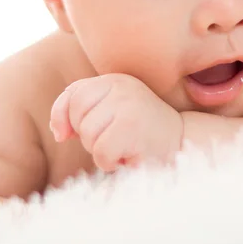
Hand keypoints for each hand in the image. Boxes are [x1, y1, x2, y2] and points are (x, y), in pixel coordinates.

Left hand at [50, 74, 183, 171]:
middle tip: (112, 139)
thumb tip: (59, 131)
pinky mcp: (132, 127)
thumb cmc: (140, 132)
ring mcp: (128, 105)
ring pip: (88, 134)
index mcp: (114, 80)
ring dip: (100, 151)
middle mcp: (121, 87)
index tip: (69, 134)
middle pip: (78, 114)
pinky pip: (101, 152)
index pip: (73, 95)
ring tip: (123, 147)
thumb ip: (81, 110)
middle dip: (87, 136)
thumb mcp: (111, 112)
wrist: (183, 144)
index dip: (64, 117)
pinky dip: (110, 163)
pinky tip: (128, 157)